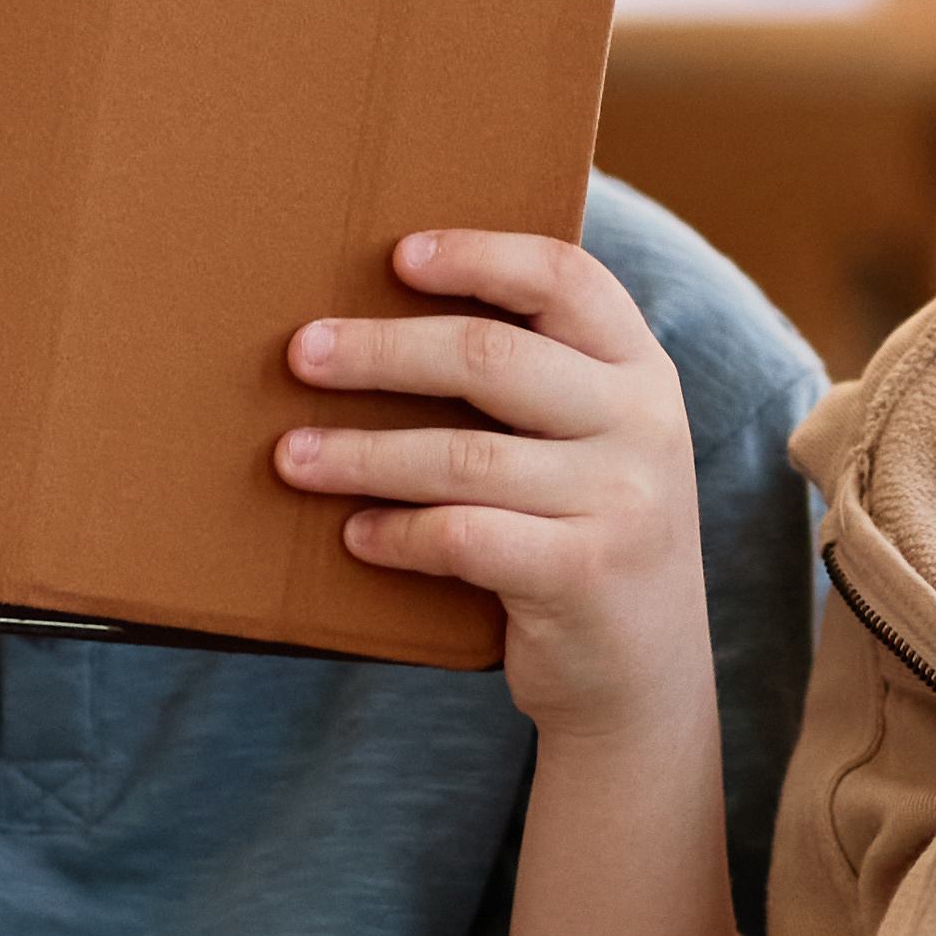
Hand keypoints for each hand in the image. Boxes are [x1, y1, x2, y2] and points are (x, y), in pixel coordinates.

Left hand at [282, 232, 715, 747]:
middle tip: (301, 354)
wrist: (644, 680)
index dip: (479, 255)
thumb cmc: (586, 541)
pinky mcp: (583, 575)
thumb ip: (540, 387)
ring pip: (461, 455)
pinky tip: (355, 535)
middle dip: (382, 351)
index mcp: (642, 372)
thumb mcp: (596, 448)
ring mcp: (621, 501)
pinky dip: (395, 535)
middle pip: (492, 357)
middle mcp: (645, 425)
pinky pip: (460, 536)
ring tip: (291, 454)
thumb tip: (385, 322)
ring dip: (361, 453)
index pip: (567, 279)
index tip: (397, 256)